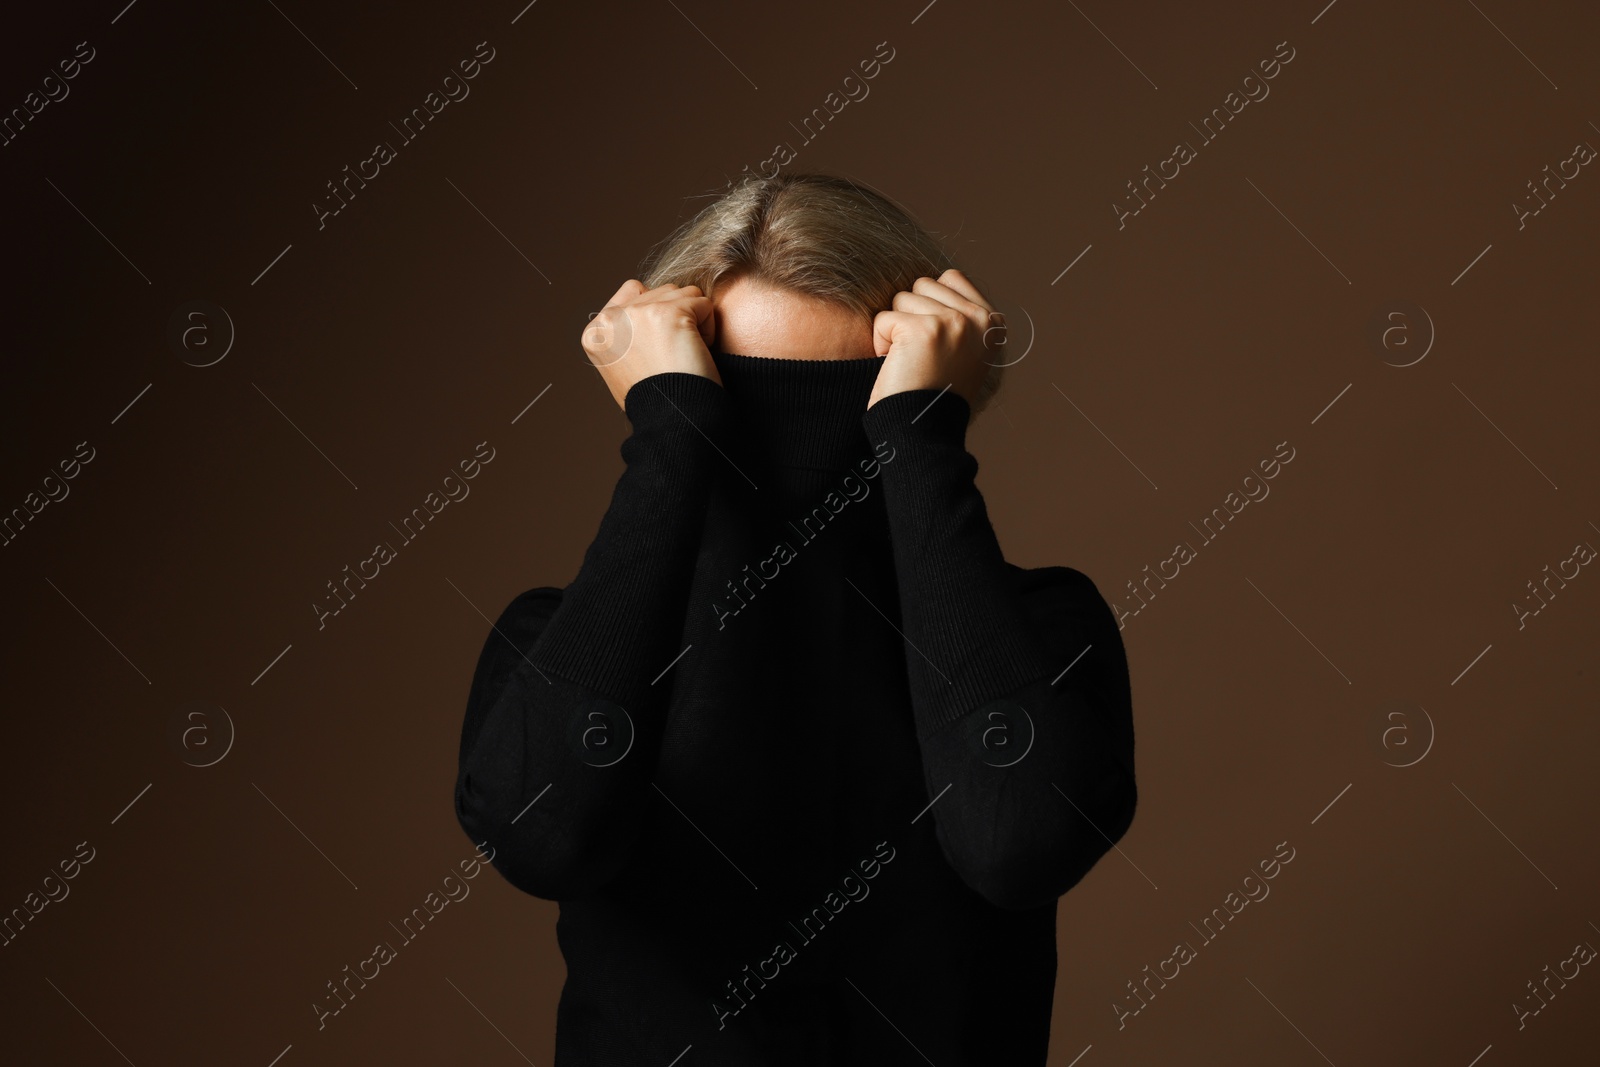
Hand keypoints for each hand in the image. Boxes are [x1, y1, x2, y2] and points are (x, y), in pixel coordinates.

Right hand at [582, 280, 722, 410]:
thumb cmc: (656, 400)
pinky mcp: (668, 314)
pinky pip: (703, 303)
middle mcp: (611, 319)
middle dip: (676, 318)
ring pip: (683, 293)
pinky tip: (695, 353)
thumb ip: (627, 333)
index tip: (659, 349)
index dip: (657, 315)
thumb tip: (646, 301)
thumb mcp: (622, 366)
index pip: (634, 291)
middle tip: (673, 355)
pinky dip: (708, 328)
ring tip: (684, 354)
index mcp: (595, 332)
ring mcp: (638, 313)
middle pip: (661, 291)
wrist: (672, 422)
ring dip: (693, 321)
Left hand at [867, 269, 995, 410]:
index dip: (930, 307)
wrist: (925, 432)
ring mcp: (953, 322)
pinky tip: (897, 367)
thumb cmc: (936, 394)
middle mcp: (978, 319)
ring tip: (911, 362)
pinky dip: (880, 343)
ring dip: (896, 330)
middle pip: (923, 285)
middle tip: (921, 357)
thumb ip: (960, 316)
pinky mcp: (923, 330)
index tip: (935, 344)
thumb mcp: (965, 351)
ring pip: (902, 299)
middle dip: (912, 317)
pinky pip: (883, 319)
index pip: (950, 278)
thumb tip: (937, 281)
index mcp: (992, 322)